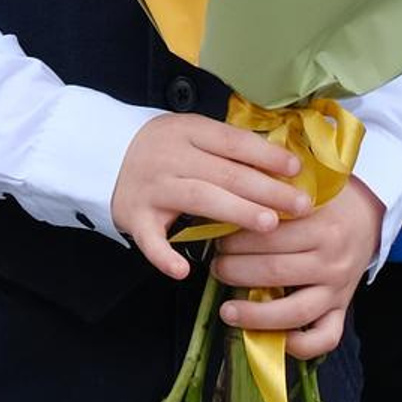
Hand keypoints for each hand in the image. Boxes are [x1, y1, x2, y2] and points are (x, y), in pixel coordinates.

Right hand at [111, 112, 311, 282]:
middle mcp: (170, 156)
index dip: (267, 155)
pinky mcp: (134, 216)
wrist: (101, 153)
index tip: (297, 169)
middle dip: (266, 189)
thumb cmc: (161, 147)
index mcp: (188, 131)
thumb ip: (227, 147)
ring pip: (199, 198)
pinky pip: (150, 238)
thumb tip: (282, 164)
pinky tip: (183, 270)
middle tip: (299, 206)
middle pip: (224, 172)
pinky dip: (164, 255)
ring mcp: (152, 186)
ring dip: (235, 211)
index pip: (233, 142)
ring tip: (268, 225)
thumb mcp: (191, 133)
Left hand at [210, 178, 383, 359]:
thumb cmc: (324, 198)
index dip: (236, 240)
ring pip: (295, 310)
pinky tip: (275, 340)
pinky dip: (301, 346)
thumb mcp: (299, 190)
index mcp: (320, 225)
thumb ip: (270, 198)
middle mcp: (331, 259)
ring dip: (255, 314)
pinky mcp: (343, 308)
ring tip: (227, 310)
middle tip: (216, 267)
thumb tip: (225, 208)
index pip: (269, 236)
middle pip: (275, 272)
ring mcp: (338, 288)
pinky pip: (326, 337)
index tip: (217, 238)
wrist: (367, 213)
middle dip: (236, 272)